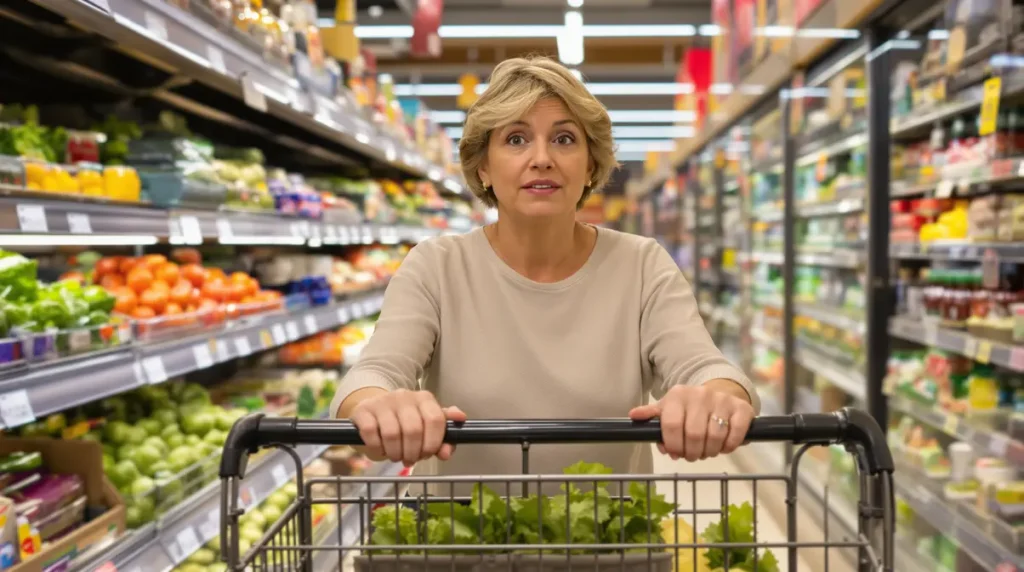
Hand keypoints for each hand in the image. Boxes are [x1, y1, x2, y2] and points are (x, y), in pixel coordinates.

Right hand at [349, 389, 465, 465]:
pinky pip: (371, 433)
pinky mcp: (364, 410)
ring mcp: (382, 401)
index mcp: (424, 398)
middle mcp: (404, 396)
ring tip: (396, 456)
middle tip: (410, 460)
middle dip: (413, 453)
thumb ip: (442, 439)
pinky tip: (380, 450)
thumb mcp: (426, 428)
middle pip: (413, 430)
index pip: (436, 420)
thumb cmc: (404, 423)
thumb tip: (447, 452)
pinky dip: (377, 448)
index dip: (433, 443)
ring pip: (392, 434)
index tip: (427, 454)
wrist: (375, 411)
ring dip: (395, 453)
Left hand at [629, 382, 754, 461]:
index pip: (672, 425)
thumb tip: (633, 416)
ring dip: (710, 452)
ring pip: (715, 437)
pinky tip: (723, 446)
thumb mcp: (668, 408)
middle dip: (692, 452)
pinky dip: (729, 447)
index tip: (675, 453)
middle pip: (694, 434)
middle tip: (692, 456)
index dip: (673, 445)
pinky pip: (736, 434)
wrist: (720, 393)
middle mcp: (700, 395)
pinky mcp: (742, 408)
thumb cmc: (689, 408)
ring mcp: (722, 400)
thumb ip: (651, 416)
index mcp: (678, 395)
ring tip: (706, 451)